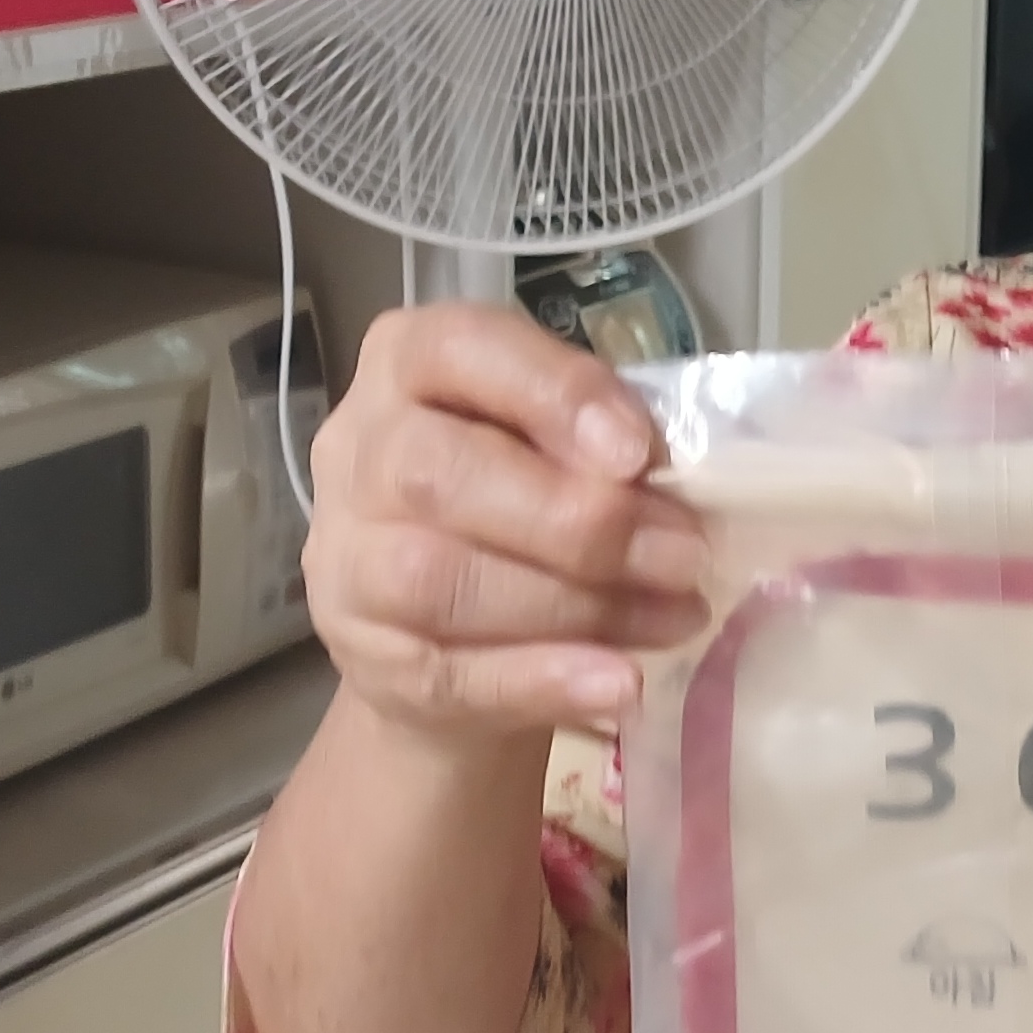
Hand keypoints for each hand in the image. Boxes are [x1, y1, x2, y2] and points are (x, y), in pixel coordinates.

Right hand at [303, 304, 712, 741]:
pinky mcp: (367, 660)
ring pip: (441, 581)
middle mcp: (358, 452)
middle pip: (440, 475)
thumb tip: (682, 477)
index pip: (459, 349)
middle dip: (579, 521)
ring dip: (578, 605)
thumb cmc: (519, 498)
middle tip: (684, 554)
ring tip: (676, 615)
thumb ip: (601, 438)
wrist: (449, 632)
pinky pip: (450, 674)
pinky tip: (620, 683)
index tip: (638, 452)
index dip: (553, 395)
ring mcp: (347, 562)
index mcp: (407, 362)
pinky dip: (544, 680)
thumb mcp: (556, 440)